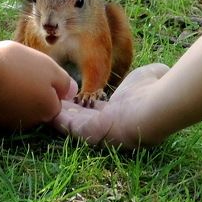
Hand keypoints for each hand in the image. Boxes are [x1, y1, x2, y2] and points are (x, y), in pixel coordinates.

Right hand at [0, 40, 77, 130]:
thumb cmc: (16, 66)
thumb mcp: (48, 67)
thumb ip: (63, 81)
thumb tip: (72, 92)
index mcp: (46, 111)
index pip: (53, 101)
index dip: (46, 84)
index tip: (34, 70)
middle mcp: (26, 124)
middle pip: (32, 106)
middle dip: (27, 91)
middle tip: (16, 70)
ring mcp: (2, 124)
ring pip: (10, 107)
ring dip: (7, 94)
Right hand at [51, 62, 169, 146]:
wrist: (153, 105)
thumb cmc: (152, 91)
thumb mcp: (150, 76)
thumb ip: (151, 74)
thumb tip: (160, 69)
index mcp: (117, 112)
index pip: (95, 110)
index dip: (82, 101)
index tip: (71, 90)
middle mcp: (105, 124)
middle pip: (79, 117)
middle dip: (64, 106)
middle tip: (49, 93)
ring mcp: (94, 130)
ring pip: (69, 121)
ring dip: (56, 110)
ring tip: (41, 97)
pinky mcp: (85, 132)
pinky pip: (65, 125)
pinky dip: (54, 116)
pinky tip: (43, 104)